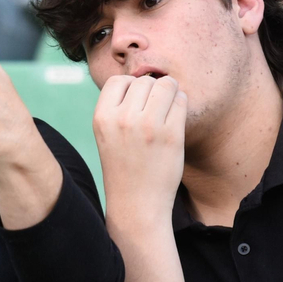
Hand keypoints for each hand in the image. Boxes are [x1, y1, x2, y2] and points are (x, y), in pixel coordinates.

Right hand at [92, 74, 185, 228]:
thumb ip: (118, 107)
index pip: (119, 80)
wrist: (136, 203)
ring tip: (166, 112)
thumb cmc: (123, 166)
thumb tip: (146, 78)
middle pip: (144, 81)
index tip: (136, 105)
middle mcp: (122, 119)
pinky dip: (181, 105)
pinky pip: (181, 101)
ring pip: (165, 85)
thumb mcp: (107, 134)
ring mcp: (148, 126)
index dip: (130, 88)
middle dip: (152, 91)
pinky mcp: (172, 135)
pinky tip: (175, 121)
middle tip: (154, 112)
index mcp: (102, 117)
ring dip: (169, 94)